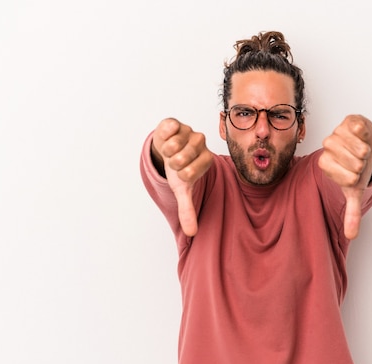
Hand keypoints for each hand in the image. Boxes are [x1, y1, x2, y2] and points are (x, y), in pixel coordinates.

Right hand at [151, 118, 212, 235]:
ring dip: (166, 151)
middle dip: (171, 163)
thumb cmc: (177, 168)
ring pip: (173, 144)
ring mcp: (189, 131)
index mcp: (207, 160)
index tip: (181, 173)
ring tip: (170, 150)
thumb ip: (188, 209)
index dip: (179, 175)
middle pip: (180, 158)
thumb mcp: (182, 189)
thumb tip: (191, 233)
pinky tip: (167, 137)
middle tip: (174, 161)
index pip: (190, 173)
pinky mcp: (176, 122)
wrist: (167, 148)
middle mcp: (201, 143)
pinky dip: (164, 135)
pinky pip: (169, 127)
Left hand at [318, 115, 371, 239]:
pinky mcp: (348, 121)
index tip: (355, 175)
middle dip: (361, 164)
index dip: (355, 177)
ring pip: (354, 145)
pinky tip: (362, 135)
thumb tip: (352, 236)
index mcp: (325, 165)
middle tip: (360, 162)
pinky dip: (361, 132)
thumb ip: (351, 212)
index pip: (345, 177)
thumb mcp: (354, 190)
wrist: (363, 144)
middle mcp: (328, 148)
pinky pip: (355, 126)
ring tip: (363, 151)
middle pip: (351, 161)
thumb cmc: (357, 167)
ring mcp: (337, 133)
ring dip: (364, 150)